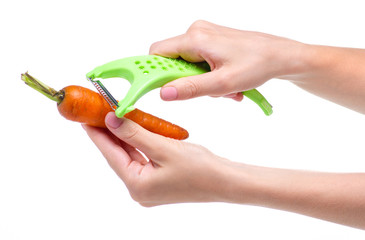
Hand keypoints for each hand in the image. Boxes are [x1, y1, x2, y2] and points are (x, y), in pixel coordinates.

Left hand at [83, 112, 234, 205]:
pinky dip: (138, 142)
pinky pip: (143, 157)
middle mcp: (140, 188)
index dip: (97, 134)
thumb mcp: (164, 148)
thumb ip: (135, 133)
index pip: (111, 154)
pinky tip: (134, 128)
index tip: (85, 117)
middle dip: (109, 133)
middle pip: (119, 155)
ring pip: (131, 155)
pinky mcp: (159, 179)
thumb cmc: (200, 170)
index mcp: (137, 186)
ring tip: (112, 116)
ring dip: (124, 136)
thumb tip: (112, 120)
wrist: (226, 182)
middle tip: (96, 112)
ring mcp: (150, 185)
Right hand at [150, 20, 306, 100]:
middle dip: (187, 81)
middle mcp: (197, 32)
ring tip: (225, 88)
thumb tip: (163, 93)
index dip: (156, 73)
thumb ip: (190, 88)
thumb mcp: (222, 83)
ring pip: (188, 64)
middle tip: (209, 91)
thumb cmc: (257, 64)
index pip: (157, 54)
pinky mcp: (213, 41)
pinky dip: (210, 75)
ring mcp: (205, 35)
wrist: (281, 56)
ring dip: (203, 81)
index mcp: (195, 38)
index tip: (165, 90)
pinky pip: (200, 61)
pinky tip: (227, 81)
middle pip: (173, 61)